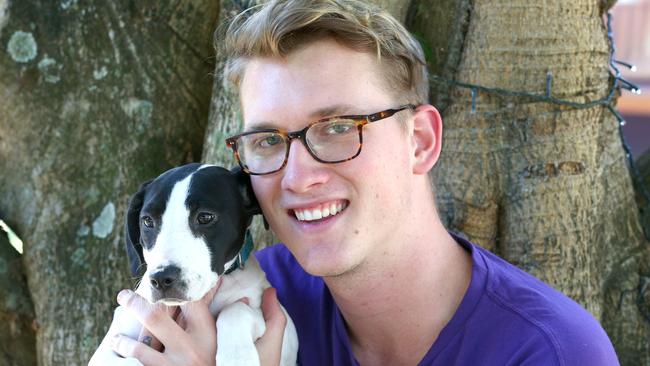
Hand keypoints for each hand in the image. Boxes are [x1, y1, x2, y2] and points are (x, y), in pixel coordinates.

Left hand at [110, 286, 286, 365]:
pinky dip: (129, 363)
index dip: (186, 287)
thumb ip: (271, 319)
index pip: (194, 302)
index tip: (178, 279)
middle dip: (139, 303)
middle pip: (158, 318)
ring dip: (125, 338)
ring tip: (115, 333)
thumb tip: (269, 292)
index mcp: (213, 337)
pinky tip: (121, 357)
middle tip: (125, 295)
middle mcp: (191, 351)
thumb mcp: (269, 348)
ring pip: (142, 347)